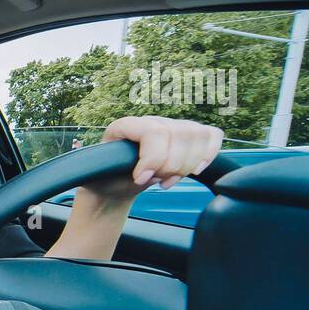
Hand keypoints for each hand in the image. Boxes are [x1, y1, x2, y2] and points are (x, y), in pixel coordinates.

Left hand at [83, 116, 224, 201]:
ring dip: (188, 164)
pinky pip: (211, 135)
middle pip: (179, 133)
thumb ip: (116, 172)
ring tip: (168, 181)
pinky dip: (208, 153)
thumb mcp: (97, 177)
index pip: (152, 130)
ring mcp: (170, 127)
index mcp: (124, 126)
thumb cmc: (104, 182)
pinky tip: (195, 170)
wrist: (111, 187)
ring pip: (196, 134)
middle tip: (157, 183)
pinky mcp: (187, 138)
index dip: (153, 158)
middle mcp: (150, 121)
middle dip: (171, 165)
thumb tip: (145, 175)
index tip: (141, 180)